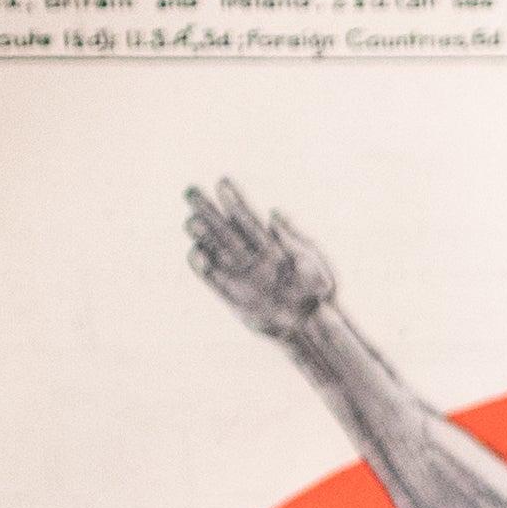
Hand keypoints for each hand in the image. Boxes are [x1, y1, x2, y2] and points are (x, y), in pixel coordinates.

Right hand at [185, 177, 338, 342]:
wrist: (307, 325)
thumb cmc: (316, 293)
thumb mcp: (313, 265)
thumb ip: (294, 242)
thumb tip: (275, 216)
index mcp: (270, 244)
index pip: (247, 217)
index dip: (234, 200)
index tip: (222, 182)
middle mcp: (249, 255)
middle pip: (223, 227)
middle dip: (206, 208)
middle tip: (190, 190)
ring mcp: (237, 272)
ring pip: (212, 247)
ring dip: (201, 234)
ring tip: (192, 222)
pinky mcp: (228, 292)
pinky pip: (208, 276)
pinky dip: (200, 264)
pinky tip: (197, 253)